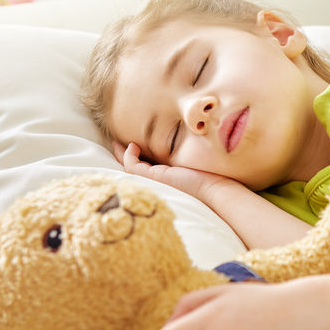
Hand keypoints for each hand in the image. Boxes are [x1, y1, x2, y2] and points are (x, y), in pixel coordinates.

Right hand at [113, 141, 232, 200]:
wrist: (213, 188)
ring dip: (122, 155)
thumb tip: (182, 142)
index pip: (146, 169)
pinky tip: (132, 145)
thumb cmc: (207, 177)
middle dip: (122, 157)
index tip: (132, 146)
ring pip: (130, 170)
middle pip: (134, 170)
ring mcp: (153, 182)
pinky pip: (132, 166)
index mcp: (166, 180)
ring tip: (118, 143)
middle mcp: (157, 183)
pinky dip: (128, 156)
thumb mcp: (189, 165)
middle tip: (116, 144)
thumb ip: (180, 158)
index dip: (137, 158)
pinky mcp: (153, 178)